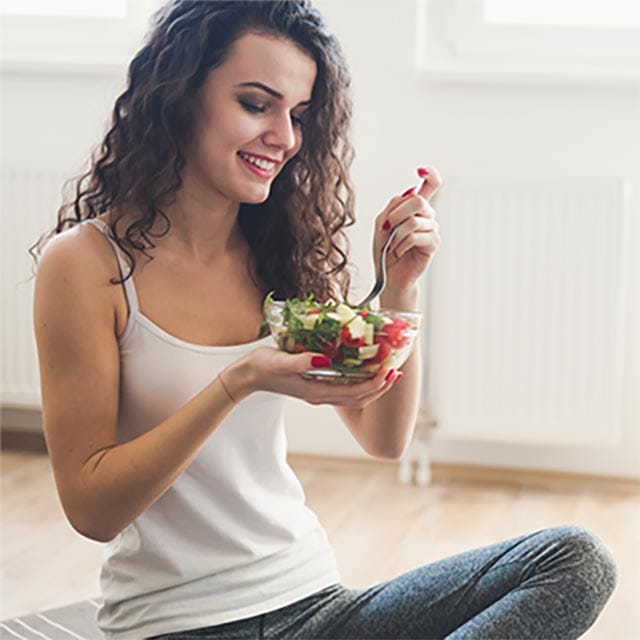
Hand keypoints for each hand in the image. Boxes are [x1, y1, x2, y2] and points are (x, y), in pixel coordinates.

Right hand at [222, 346, 401, 407]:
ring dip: (373, 387)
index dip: (375, 384)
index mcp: (316, 391)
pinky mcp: (315, 386)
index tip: (389, 371)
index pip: (355, 393)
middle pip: (360, 398)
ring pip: (354, 396)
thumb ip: (301, 361)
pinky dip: (360, 382)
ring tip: (387, 373)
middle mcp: (321, 395)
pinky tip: (363, 370)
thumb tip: (324, 360)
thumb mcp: (280, 361)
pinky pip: (344, 389)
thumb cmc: (262, 366)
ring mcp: (319, 393)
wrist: (247, 376)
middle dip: (381, 388)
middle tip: (396, 372)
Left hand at [373, 166, 441, 293]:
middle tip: (386, 227)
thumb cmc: (384, 250)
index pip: (430, 185)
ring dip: (396, 234)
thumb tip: (411, 192)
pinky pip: (415, 236)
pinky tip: (399, 252)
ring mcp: (432, 228)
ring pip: (413, 220)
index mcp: (415, 207)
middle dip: (397, 214)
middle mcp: (427, 215)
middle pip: (418, 200)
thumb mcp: (382, 223)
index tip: (421, 169)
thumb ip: (394, 206)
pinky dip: (401, 244)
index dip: (430, 174)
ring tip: (392, 246)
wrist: (388, 275)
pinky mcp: (433, 243)